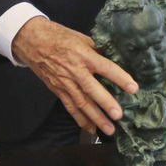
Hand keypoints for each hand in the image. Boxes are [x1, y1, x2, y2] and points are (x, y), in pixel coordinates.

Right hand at [11, 17, 136, 134]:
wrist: (32, 41)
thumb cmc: (59, 36)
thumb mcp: (81, 38)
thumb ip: (96, 51)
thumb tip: (110, 59)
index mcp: (84, 55)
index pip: (105, 68)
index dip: (120, 78)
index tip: (133, 88)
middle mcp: (75, 71)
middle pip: (91, 89)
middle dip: (105, 103)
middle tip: (118, 115)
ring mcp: (65, 83)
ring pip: (81, 103)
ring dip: (95, 117)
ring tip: (109, 129)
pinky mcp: (57, 90)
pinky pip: (70, 107)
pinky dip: (80, 119)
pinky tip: (91, 129)